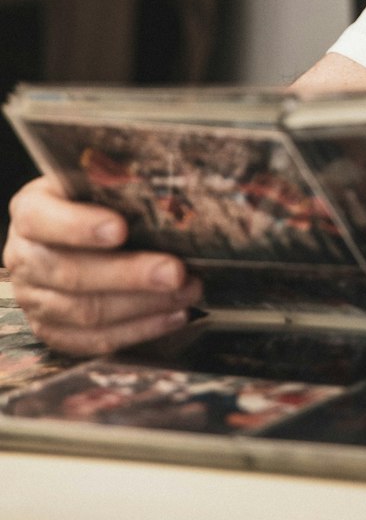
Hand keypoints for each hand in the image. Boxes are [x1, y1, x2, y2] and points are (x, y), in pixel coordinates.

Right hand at [3, 175, 202, 355]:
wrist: (77, 230)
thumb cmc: (97, 198)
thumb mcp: (97, 179)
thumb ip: (118, 179)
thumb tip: (167, 186)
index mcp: (30, 210)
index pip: (41, 220)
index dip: (79, 226)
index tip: (121, 228)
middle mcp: (24, 257)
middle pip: (71, 273)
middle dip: (129, 275)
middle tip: (176, 271)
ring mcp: (35, 300)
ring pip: (85, 312)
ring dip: (143, 305)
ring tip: (187, 292)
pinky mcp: (52, 331)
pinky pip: (94, 340)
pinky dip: (138, 331)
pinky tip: (173, 316)